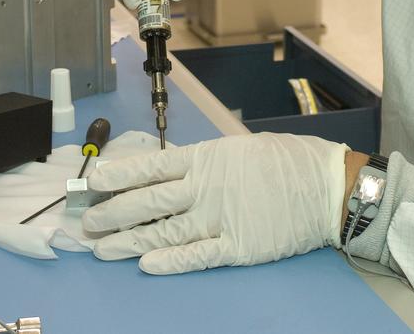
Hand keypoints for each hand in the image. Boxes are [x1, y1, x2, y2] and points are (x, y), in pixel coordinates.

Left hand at [83, 133, 349, 273]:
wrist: (325, 186)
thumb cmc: (285, 162)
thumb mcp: (238, 149)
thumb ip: (204, 163)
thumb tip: (169, 173)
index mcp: (207, 159)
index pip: (151, 167)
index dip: (118, 175)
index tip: (93, 182)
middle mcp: (207, 188)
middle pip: (148, 202)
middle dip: (113, 213)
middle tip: (88, 222)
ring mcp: (220, 218)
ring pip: (164, 232)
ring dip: (130, 241)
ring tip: (103, 249)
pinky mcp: (237, 247)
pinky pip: (197, 256)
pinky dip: (169, 261)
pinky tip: (145, 265)